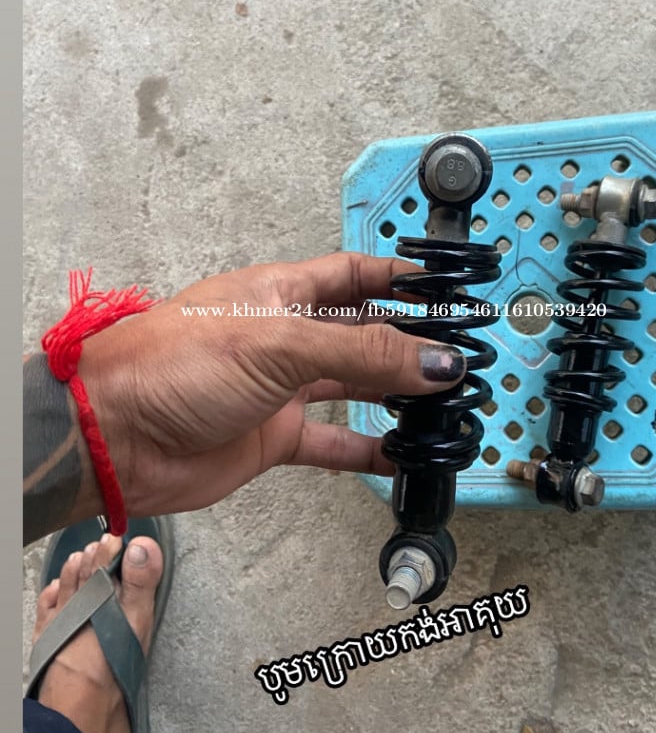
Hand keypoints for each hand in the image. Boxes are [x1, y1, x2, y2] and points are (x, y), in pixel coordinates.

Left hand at [77, 253, 465, 518]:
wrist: (116, 433)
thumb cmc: (172, 365)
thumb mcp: (279, 343)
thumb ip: (362, 352)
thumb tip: (435, 360)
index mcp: (281, 292)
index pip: (354, 275)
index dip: (400, 280)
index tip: (449, 291)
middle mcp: (283, 335)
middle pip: (362, 332)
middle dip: (410, 342)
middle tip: (461, 355)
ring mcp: (277, 388)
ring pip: (351, 386)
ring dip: (395, 394)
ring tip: (444, 402)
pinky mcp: (270, 437)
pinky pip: (330, 443)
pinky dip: (366, 450)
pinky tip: (401, 457)